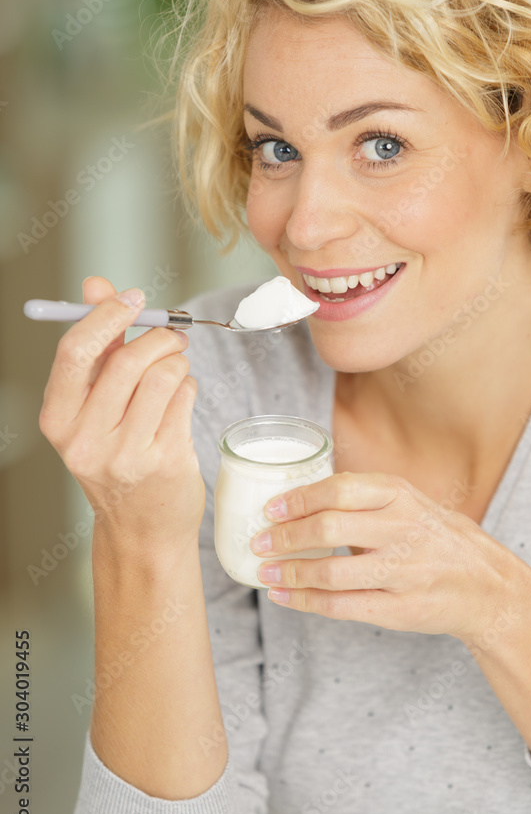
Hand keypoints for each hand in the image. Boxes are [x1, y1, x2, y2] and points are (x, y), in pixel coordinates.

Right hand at [38, 276, 204, 559]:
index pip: (75, 352)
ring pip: (163, 375)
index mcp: (59, 420)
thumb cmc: (118, 458)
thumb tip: (97, 285)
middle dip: (156, 338)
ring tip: (176, 369)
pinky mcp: (167, 461)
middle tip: (170, 336)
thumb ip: (98, 345)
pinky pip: (185, 397)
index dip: (106, 315)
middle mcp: (87, 440)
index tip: (131, 298)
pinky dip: (188, 387)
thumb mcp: (94, 407)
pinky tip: (180, 399)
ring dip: (177, 361)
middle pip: (127, 360)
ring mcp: (128, 454)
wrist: (142, 528)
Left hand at [249, 471, 516, 637]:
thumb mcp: (409, 502)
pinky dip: (307, 602)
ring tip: (265, 573)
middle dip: (286, 537)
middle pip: (331, 529)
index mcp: (401, 496)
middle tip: (260, 541)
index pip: (340, 490)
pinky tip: (285, 597)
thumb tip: (298, 497)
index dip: (299, 500)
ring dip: (291, 574)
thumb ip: (364, 498)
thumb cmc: (435, 538)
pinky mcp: (401, 609)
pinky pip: (344, 607)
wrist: (487, 585)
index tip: (270, 508)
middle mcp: (403, 530)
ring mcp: (403, 572)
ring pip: (333, 573)